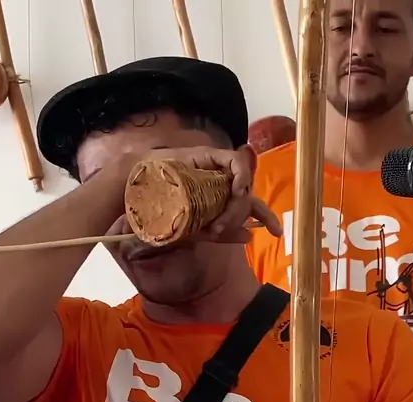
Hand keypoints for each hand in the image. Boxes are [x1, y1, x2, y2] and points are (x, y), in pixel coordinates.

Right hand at [145, 144, 281, 243]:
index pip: (249, 206)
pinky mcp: (210, 154)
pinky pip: (236, 162)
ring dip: (236, 205)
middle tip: (238, 229)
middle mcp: (221, 183)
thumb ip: (221, 233)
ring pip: (243, 184)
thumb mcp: (194, 229)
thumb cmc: (160, 210)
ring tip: (217, 221)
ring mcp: (216, 168)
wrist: (135, 191)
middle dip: (249, 214)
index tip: (277, 233)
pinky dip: (240, 175)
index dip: (265, 217)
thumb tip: (249, 235)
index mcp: (218, 199)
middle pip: (248, 196)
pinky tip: (234, 189)